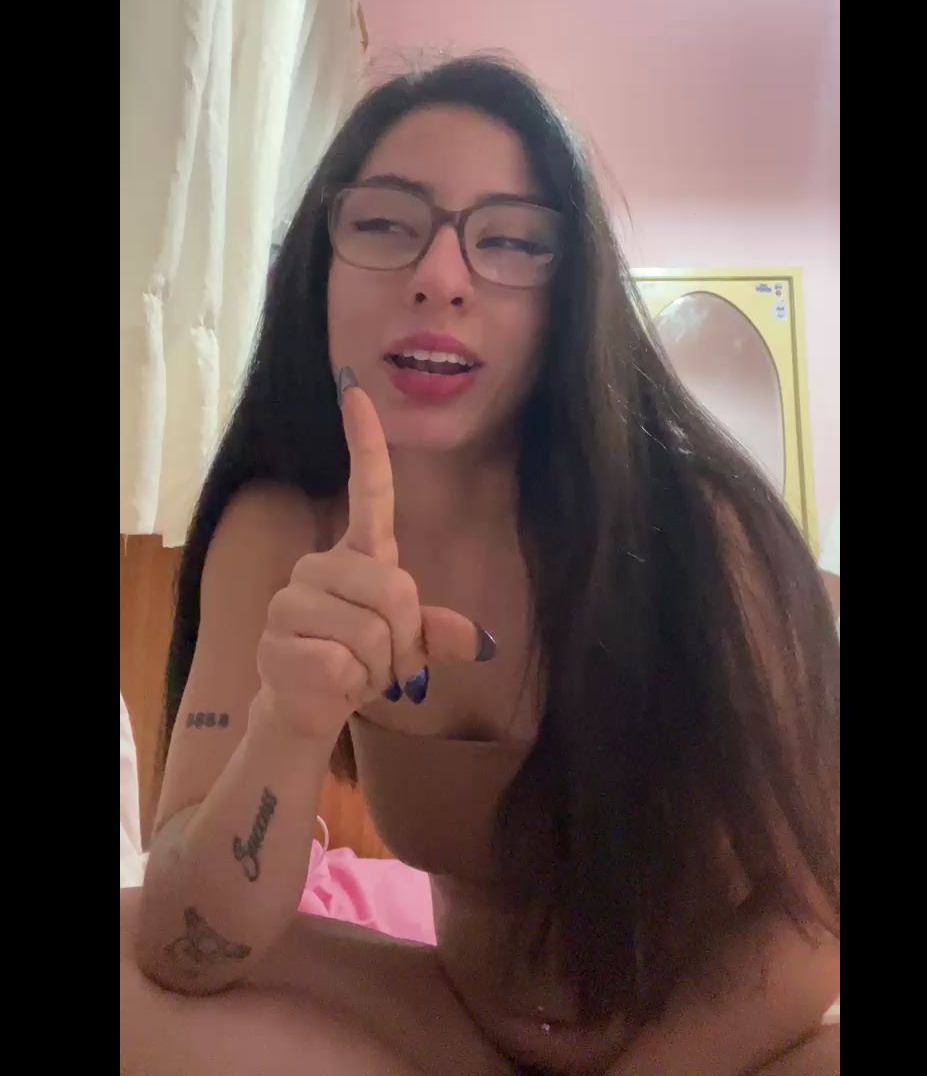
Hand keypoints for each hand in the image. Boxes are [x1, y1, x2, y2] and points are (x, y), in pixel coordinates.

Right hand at [255, 374, 491, 739]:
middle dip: (404, 639)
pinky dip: (351, 685)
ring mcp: (292, 599)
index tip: (355, 390)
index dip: (363, 441)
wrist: (304, 707)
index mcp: (356, 555)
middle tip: (384, 661)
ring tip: (355, 672)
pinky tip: (331, 685)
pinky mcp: (278, 640)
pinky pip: (343, 662)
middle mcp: (319, 565)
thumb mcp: (409, 645)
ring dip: (378, 667)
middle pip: (395, 590)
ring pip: (372, 631)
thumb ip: (438, 631)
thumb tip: (477, 639)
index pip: (367, 490)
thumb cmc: (359, 662)